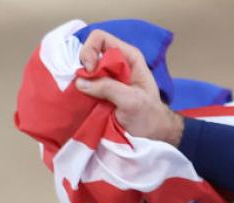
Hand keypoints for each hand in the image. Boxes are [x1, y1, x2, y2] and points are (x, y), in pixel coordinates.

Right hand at [75, 29, 183, 144]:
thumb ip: (109, 88)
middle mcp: (116, 62)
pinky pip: (84, 85)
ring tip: (86, 96)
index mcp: (128, 56)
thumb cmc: (149, 115)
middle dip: (83, 68)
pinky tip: (85, 101)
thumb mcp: (132, 100)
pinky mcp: (100, 90)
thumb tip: (81, 81)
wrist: (152, 133)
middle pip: (88, 53)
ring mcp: (106, 77)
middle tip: (87, 87)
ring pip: (84, 70)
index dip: (90, 50)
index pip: (100, 38)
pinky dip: (81, 91)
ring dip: (81, 82)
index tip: (91, 71)